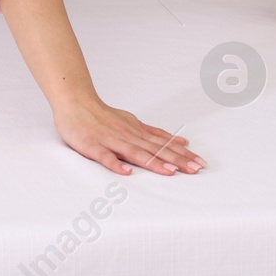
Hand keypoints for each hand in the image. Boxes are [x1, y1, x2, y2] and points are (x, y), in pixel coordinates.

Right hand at [52, 96, 203, 175]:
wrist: (75, 102)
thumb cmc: (103, 115)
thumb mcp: (134, 122)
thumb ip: (155, 134)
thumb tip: (181, 141)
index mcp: (138, 132)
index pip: (164, 145)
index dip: (183, 154)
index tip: (200, 163)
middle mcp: (128, 136)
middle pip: (155, 150)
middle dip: (177, 160)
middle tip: (195, 170)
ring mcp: (111, 141)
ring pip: (135, 153)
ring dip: (154, 163)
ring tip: (170, 172)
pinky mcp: (93, 146)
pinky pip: (105, 157)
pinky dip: (116, 164)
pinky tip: (126, 173)